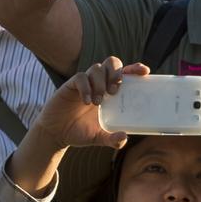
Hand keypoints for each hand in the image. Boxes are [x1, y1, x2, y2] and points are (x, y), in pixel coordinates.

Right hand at [31, 58, 146, 153]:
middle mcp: (99, 83)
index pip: (126, 72)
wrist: (56, 134)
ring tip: (98, 103)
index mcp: (111, 91)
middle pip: (112, 62)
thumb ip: (112, 139)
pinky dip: (85, 87)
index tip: (144, 72)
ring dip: (100, 83)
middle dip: (116, 73)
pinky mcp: (70, 85)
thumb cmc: (81, 132)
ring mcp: (85, 82)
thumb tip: (124, 138)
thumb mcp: (99, 137)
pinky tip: (86, 101)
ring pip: (97, 68)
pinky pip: (80, 77)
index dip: (135, 69)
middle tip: (115, 91)